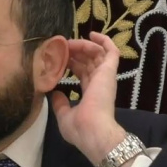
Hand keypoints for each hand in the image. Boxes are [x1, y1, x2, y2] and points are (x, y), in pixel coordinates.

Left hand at [51, 32, 126, 164]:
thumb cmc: (80, 128)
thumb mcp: (64, 116)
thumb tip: (55, 94)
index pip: (83, 73)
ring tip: (69, 42)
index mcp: (91, 94)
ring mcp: (105, 77)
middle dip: (75, 52)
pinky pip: (111, 51)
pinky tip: (92, 34)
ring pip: (97, 53)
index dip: (72, 63)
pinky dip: (104, 41)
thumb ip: (60, 104)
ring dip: (83, 45)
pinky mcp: (108, 71)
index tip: (59, 57)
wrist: (92, 132)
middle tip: (61, 46)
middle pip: (88, 61)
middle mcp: (99, 84)